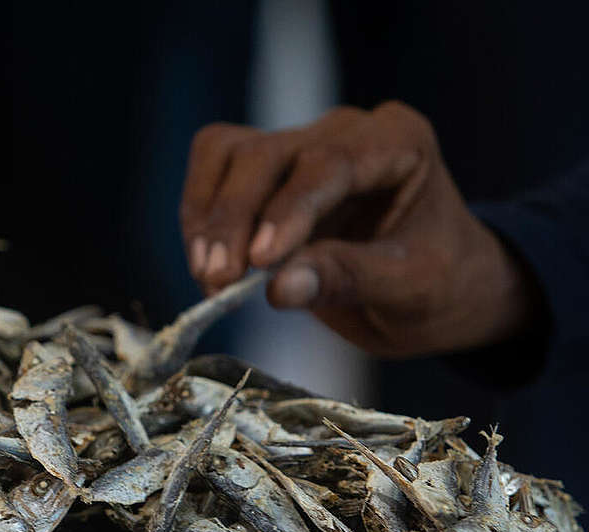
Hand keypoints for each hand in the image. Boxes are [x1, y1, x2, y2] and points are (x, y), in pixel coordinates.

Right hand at [179, 102, 537, 357]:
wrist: (433, 292)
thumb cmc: (438, 285)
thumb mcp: (411, 288)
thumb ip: (348, 278)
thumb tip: (277, 288)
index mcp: (398, 142)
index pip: (328, 163)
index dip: (287, 211)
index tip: (260, 263)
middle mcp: (343, 132)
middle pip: (265, 154)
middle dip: (234, 219)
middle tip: (219, 281)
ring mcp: (299, 145)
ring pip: (228, 154)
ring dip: (208, 218)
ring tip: (210, 279)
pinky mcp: (264, 172)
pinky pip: (213, 170)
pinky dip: (200, 217)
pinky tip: (208, 265)